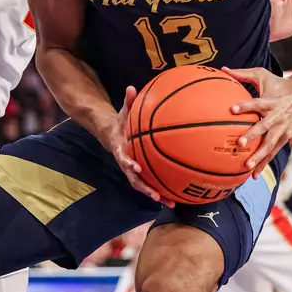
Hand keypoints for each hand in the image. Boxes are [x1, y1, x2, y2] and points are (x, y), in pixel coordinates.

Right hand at [102, 87, 174, 207]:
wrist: (113, 135)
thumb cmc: (121, 123)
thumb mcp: (122, 112)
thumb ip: (128, 102)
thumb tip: (131, 88)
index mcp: (122, 151)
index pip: (125, 160)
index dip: (130, 165)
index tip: (137, 168)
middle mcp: (128, 165)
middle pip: (135, 181)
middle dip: (146, 189)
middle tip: (156, 196)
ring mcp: (135, 171)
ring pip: (145, 187)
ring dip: (156, 195)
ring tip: (170, 203)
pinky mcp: (143, 173)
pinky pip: (153, 183)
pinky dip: (163, 190)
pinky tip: (177, 196)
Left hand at [222, 67, 291, 172]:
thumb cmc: (278, 84)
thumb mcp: (262, 75)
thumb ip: (243, 74)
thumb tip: (223, 68)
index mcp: (270, 102)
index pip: (256, 103)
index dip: (245, 106)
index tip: (231, 109)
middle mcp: (277, 116)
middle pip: (264, 127)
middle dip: (253, 136)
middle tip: (239, 144)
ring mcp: (282, 129)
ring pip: (270, 144)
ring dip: (259, 156)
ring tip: (246, 167)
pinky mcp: (286, 137)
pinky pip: (273, 152)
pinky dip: (264, 163)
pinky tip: (254, 175)